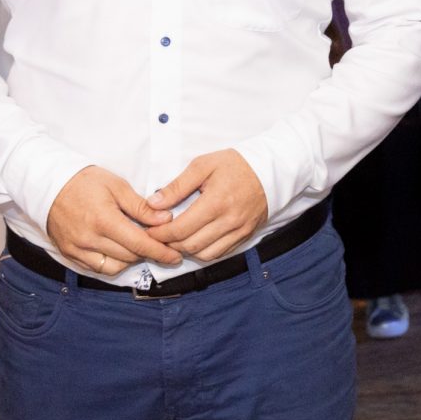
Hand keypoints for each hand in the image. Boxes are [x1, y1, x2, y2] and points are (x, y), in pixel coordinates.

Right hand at [45, 166, 181, 274]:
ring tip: (138, 245)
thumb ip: (141, 206)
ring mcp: (77, 249)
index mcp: (104, 220)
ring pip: (114, 267)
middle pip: (129, 256)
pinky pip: (97, 268)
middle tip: (160, 245)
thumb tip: (165, 220)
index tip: (175, 256)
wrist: (48, 185)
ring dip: (131, 259)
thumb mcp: (117, 186)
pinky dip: (113, 263)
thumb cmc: (85, 182)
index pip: (139, 244)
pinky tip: (120, 250)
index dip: (160, 252)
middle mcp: (89, 239)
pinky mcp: (69, 254)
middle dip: (148, 253)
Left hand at [147, 149, 268, 260]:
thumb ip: (177, 186)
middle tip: (158, 236)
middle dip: (169, 244)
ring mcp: (239, 230)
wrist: (271, 170)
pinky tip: (195, 240)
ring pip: (204, 254)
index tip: (149, 230)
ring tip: (175, 239)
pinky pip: (220, 253)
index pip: (180, 229)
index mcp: (216, 202)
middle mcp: (229, 220)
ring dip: (185, 250)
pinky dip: (203, 252)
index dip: (160, 234)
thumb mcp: (203, 165)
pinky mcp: (245, 235)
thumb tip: (153, 203)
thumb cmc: (235, 165)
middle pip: (190, 245)